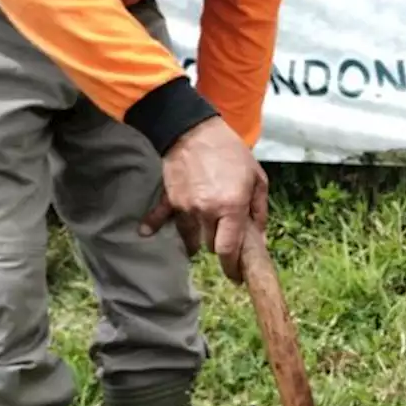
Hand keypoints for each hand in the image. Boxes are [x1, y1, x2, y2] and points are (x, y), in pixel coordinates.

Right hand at [140, 116, 268, 283]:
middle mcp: (207, 211)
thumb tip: (259, 238)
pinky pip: (160, 217)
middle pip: (212, 245)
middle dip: (222, 244)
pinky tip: (145, 233)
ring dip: (200, 236)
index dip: (233, 267)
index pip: (229, 250)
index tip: (236, 276)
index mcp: (232, 207)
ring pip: (192, 236)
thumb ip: (259, 211)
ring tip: (207, 231)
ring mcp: (186, 206)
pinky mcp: (170, 199)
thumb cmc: (230, 152)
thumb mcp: (257, 178)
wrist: (192, 129)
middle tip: (229, 238)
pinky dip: (153, 225)